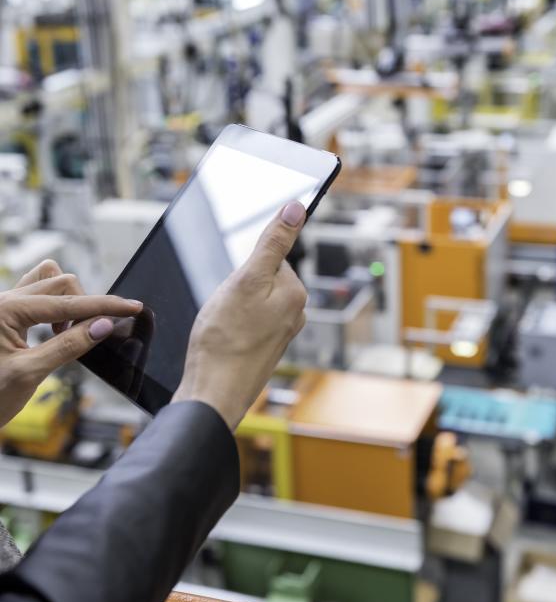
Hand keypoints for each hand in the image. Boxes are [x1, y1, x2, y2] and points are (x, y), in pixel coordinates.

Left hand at [0, 260, 142, 426]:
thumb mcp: (28, 374)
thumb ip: (69, 346)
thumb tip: (104, 325)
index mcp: (4, 310)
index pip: (68, 302)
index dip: (105, 305)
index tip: (133, 307)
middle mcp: (2, 301)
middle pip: (61, 283)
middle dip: (85, 305)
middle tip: (92, 335)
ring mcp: (3, 306)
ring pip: (48, 282)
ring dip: (69, 301)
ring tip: (67, 333)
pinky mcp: (5, 316)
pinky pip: (36, 293)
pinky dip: (56, 305)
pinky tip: (56, 329)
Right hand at [172, 201, 307, 429]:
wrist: (213, 393)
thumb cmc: (224, 340)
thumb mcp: (246, 280)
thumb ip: (273, 243)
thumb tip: (297, 208)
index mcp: (296, 293)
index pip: (270, 257)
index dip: (244, 267)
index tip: (234, 287)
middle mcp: (295, 313)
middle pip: (261, 278)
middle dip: (238, 286)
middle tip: (225, 308)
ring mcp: (281, 333)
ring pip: (251, 301)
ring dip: (233, 306)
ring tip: (223, 326)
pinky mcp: (265, 348)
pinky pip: (247, 322)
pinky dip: (233, 324)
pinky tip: (224, 339)